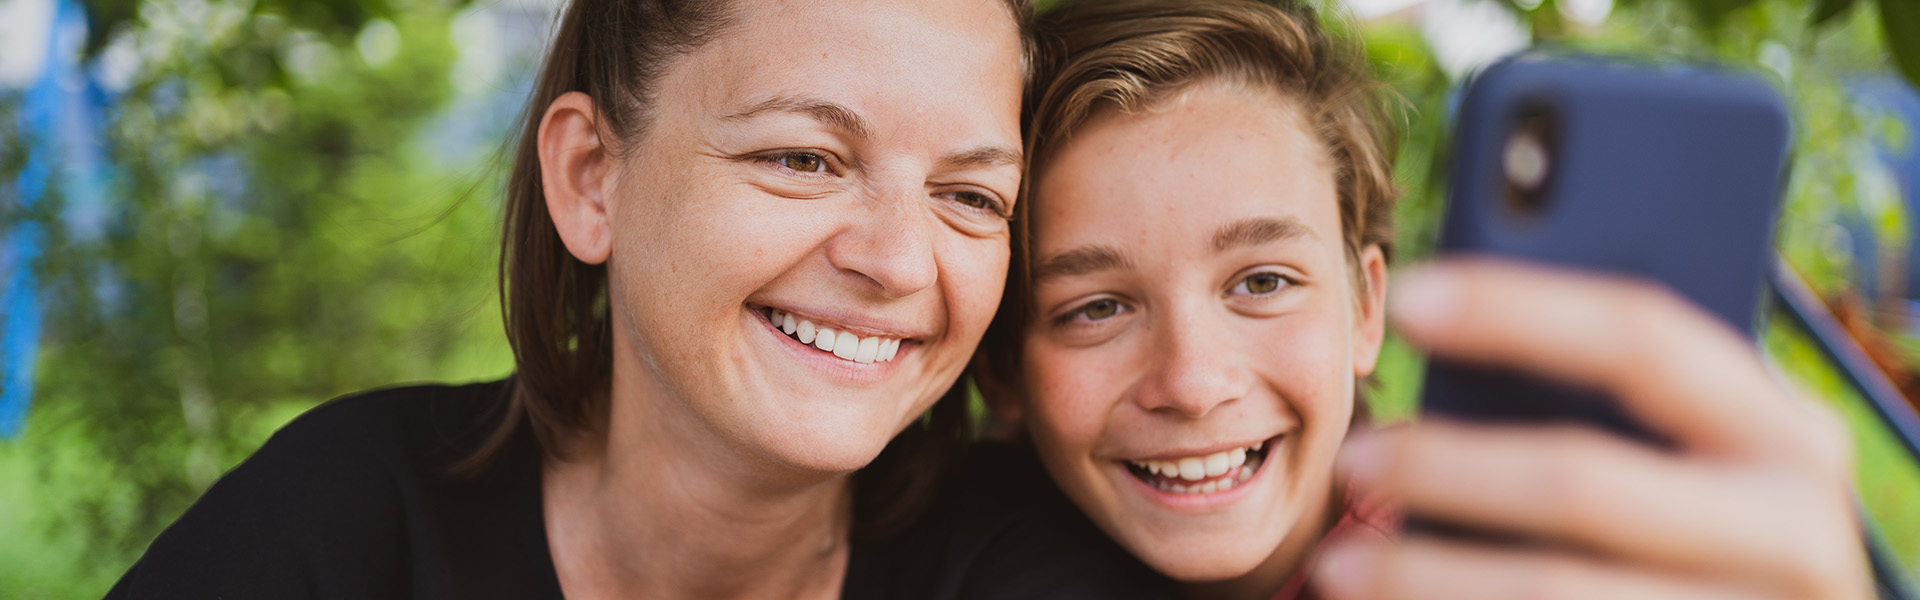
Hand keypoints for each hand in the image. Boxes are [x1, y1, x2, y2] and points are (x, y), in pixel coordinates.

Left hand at [1313, 258, 1872, 599]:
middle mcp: (1791, 528)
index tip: (1405, 298)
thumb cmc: (1701, 533)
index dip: (1517, 309)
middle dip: (1444, 468)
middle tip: (1352, 459)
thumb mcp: (1695, 459)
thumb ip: (1619, 400)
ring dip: (1421, 575)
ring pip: (1552, 589)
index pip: (1644, 338)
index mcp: (1788, 436)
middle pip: (1581, 479)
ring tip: (1334, 564)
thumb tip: (1454, 327)